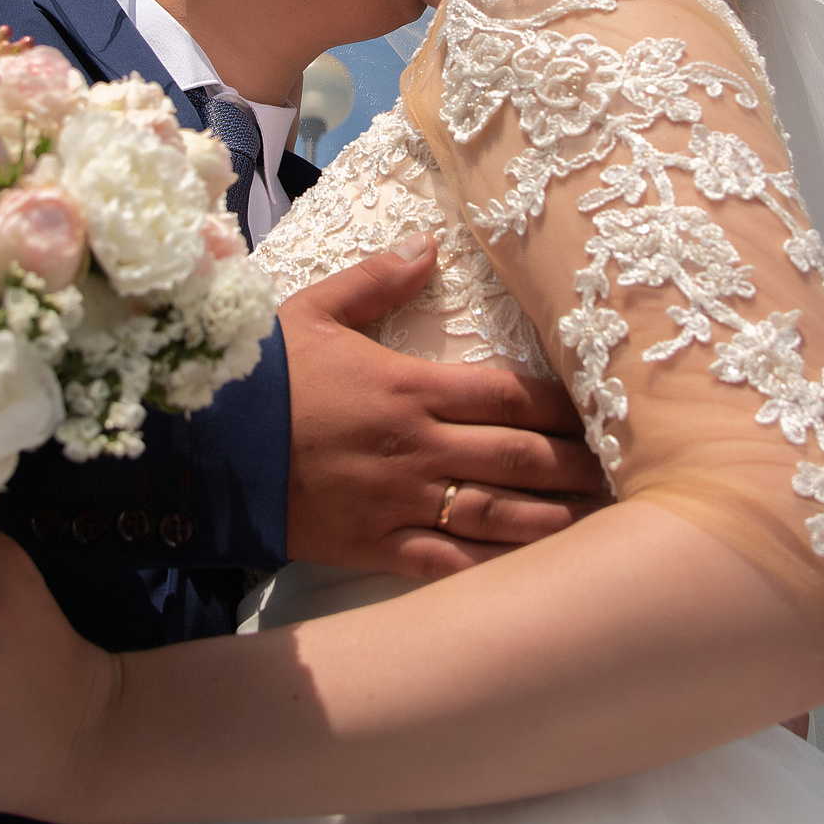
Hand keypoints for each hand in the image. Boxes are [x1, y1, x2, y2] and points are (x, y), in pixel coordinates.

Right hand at [282, 233, 607, 578]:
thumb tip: (427, 244)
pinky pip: (447, 565)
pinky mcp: (373, 547)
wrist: (199, 447)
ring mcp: (398, 502)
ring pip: (497, 516)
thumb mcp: (312, 311)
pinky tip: (533, 579)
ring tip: (603, 527)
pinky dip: (494, 572)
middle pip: (519, 457)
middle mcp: (418, 447)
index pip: (510, 394)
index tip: (604, 411)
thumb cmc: (259, 376)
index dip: (564, 406)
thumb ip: (376, 280)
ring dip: (554, 521)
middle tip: (624, 473)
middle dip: (577, 467)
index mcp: (410, 387)